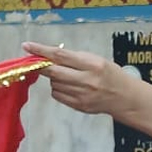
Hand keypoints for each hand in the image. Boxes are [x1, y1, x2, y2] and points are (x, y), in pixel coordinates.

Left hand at [23, 42, 137, 117]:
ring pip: (54, 83)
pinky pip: (57, 95)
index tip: (28, 46)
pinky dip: (58, 88)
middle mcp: (86, 80)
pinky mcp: (77, 105)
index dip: (41, 50)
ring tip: (67, 75)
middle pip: (53, 72)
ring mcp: (81, 95)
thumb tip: (50, 54)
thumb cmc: (110, 74)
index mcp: (92, 65)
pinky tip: (69, 86)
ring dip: (54, 77)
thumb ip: (74, 57)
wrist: (124, 97)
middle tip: (34, 61)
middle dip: (41, 65)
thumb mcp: (96, 59)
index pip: (60, 55)